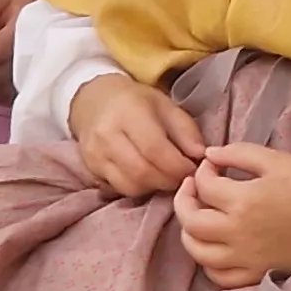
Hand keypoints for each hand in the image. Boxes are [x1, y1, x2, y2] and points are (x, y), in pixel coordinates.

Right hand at [69, 74, 207, 198]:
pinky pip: (118, 189)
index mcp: (128, 114)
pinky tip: (147, 178)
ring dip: (154, 187)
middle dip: (169, 180)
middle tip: (182, 177)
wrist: (95, 101)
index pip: (155, 149)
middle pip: (142, 172)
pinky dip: (138, 188)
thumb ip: (186, 130)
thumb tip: (200, 155)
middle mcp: (106, 136)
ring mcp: (95, 156)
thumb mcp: (166, 106)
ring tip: (166, 176)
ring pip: (130, 186)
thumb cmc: (137, 103)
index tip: (193, 169)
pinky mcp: (90, 170)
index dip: (178, 166)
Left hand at [175, 143, 290, 285]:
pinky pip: (218, 276)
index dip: (202, 171)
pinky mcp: (255, 273)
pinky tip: (214, 247)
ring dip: (190, 232)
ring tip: (200, 218)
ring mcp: (246, 257)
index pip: (203, 185)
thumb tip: (209, 155)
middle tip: (194, 189)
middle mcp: (239, 232)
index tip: (213, 167)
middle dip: (185, 200)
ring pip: (197, 251)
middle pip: (191, 220)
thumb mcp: (277, 160)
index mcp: (245, 200)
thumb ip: (239, 153)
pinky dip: (208, 263)